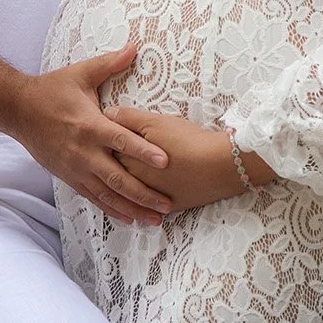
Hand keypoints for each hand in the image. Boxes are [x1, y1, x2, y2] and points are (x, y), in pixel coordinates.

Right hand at [9, 43, 173, 225]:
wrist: (17, 111)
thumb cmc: (52, 90)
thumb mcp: (81, 73)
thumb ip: (110, 63)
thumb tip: (135, 46)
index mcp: (89, 125)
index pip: (121, 140)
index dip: (143, 151)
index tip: (166, 161)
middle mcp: (83, 152)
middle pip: (118, 177)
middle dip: (144, 193)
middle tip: (168, 205)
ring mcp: (75, 168)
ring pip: (107, 194)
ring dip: (132, 208)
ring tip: (155, 220)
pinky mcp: (69, 177)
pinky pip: (93, 197)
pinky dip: (111, 210)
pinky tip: (129, 219)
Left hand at [106, 107, 262, 213]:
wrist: (220, 166)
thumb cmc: (187, 141)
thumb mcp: (155, 122)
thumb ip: (128, 118)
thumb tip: (106, 114)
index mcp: (127, 160)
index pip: (105, 152)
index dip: (104, 144)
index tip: (102, 139)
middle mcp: (134, 182)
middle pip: (114, 174)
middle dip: (110, 167)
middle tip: (107, 158)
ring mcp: (150, 198)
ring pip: (130, 193)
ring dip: (123, 189)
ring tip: (122, 180)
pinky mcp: (167, 207)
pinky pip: (148, 208)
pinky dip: (142, 206)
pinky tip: (140, 203)